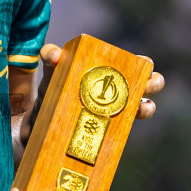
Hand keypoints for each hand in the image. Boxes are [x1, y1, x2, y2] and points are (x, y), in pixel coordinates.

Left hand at [17, 46, 166, 151]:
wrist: (37, 125)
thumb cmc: (51, 91)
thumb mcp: (51, 73)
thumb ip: (50, 58)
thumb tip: (55, 56)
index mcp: (109, 71)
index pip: (133, 63)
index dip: (143, 63)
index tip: (144, 62)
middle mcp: (119, 92)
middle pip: (146, 84)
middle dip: (152, 82)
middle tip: (147, 84)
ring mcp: (116, 114)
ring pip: (143, 108)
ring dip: (147, 107)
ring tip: (142, 108)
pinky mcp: (109, 134)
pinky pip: (126, 132)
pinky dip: (128, 131)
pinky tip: (128, 127)